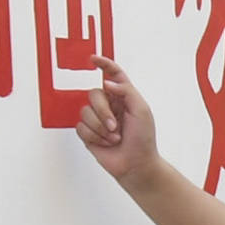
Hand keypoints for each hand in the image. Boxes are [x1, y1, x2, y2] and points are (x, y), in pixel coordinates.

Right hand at [72, 56, 161, 179]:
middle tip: (114, 126)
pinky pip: (80, 127)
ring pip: (85, 112)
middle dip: (102, 112)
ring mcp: (97, 119)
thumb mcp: (142, 111)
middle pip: (94, 94)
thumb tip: (108, 83)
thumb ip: (126, 91)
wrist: (135, 164)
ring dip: (100, 128)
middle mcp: (109, 105)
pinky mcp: (88, 133)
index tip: (94, 59)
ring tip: (114, 138)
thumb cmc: (143, 139)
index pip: (113, 75)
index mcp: (123, 96)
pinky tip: (105, 143)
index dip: (104, 65)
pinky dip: (94, 136)